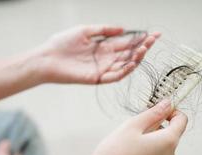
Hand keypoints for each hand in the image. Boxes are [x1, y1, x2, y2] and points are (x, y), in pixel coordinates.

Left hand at [27, 25, 159, 83]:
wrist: (47, 58)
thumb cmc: (62, 43)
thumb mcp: (85, 30)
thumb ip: (104, 30)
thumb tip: (123, 29)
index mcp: (104, 46)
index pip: (126, 43)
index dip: (140, 39)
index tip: (154, 34)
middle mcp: (105, 58)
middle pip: (128, 54)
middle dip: (143, 47)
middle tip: (153, 40)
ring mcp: (102, 69)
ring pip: (124, 65)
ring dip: (136, 58)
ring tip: (144, 49)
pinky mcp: (96, 78)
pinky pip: (114, 76)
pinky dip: (124, 71)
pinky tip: (132, 63)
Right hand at [60, 100, 187, 154]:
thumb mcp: (132, 125)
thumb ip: (153, 113)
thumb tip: (167, 104)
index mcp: (168, 142)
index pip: (181, 120)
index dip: (171, 110)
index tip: (158, 108)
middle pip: (170, 133)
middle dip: (156, 125)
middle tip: (135, 126)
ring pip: (161, 145)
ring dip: (149, 138)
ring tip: (129, 141)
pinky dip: (146, 150)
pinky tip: (128, 153)